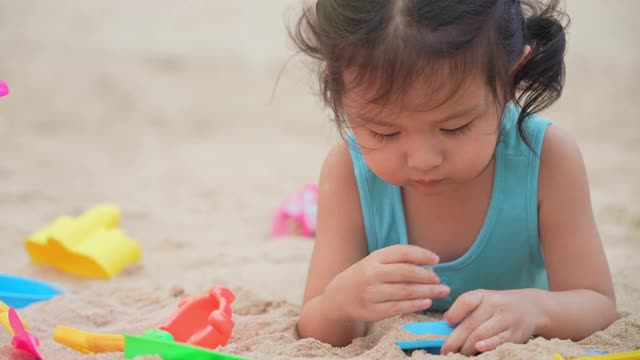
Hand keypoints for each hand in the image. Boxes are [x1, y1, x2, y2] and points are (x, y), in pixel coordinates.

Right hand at [320, 245, 450, 321]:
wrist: (338, 297)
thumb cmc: (363, 277)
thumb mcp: (375, 263)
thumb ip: (398, 262)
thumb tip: (429, 267)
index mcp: (374, 257)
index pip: (402, 251)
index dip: (421, 254)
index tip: (436, 259)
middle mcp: (371, 274)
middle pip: (406, 273)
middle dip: (427, 276)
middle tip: (441, 281)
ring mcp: (371, 293)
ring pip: (405, 291)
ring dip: (427, 292)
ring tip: (442, 292)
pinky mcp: (372, 310)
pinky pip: (398, 307)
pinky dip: (415, 305)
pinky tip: (427, 302)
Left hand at [441, 289, 544, 354]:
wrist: (532, 307)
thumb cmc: (499, 306)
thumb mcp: (483, 300)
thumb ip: (466, 309)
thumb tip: (445, 322)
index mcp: (483, 295)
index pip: (466, 301)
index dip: (454, 313)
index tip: (447, 323)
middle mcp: (494, 305)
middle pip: (470, 324)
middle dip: (455, 339)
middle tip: (445, 350)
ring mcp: (506, 319)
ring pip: (481, 334)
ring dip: (467, 347)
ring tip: (458, 353)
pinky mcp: (515, 333)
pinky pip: (498, 341)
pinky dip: (487, 346)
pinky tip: (477, 348)